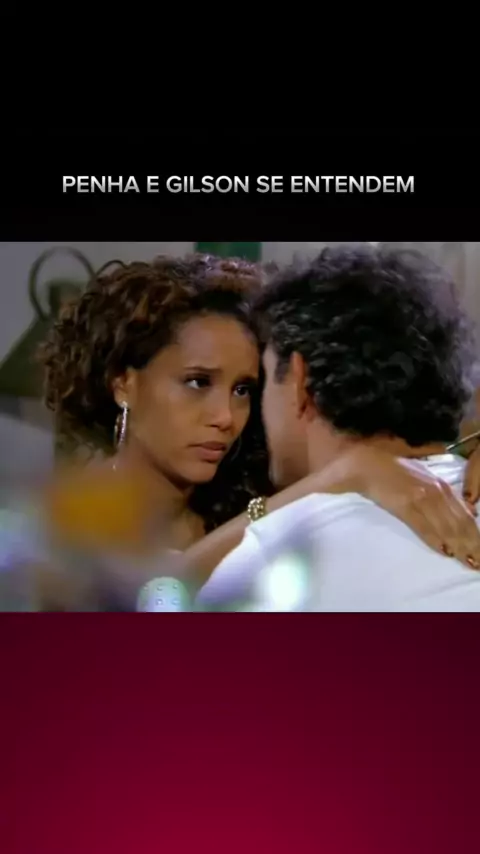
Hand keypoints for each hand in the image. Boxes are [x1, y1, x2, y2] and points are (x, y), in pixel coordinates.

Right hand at [349, 447, 479, 569]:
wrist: (369, 464)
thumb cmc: (395, 468)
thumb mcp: (426, 477)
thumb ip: (445, 493)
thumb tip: (468, 509)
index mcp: (443, 485)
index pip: (466, 515)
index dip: (476, 535)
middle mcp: (437, 492)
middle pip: (460, 524)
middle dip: (472, 545)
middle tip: (477, 563)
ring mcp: (422, 499)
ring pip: (447, 528)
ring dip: (459, 548)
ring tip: (468, 562)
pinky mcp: (405, 507)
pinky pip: (424, 528)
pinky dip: (436, 541)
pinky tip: (445, 552)